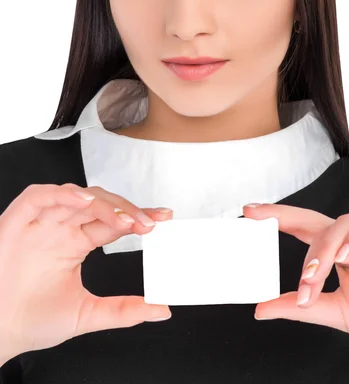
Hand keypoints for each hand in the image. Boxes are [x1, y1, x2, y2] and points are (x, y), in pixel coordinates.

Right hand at [0, 183, 172, 358]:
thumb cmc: (33, 320)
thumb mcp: (86, 314)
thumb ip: (124, 310)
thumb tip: (161, 310)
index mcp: (77, 243)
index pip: (113, 222)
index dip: (137, 217)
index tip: (163, 219)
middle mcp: (62, 227)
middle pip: (99, 205)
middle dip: (126, 209)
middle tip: (148, 223)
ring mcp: (41, 222)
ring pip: (75, 196)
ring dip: (102, 203)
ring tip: (125, 219)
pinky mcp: (19, 221)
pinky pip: (40, 196)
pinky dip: (61, 194)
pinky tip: (84, 202)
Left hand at [243, 203, 348, 348]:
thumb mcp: (340, 312)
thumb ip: (303, 307)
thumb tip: (262, 309)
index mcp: (340, 251)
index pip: (303, 230)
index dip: (277, 218)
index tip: (248, 213)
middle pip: (313, 218)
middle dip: (283, 214)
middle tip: (256, 216)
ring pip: (340, 224)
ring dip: (323, 249)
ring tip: (315, 275)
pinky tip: (345, 255)